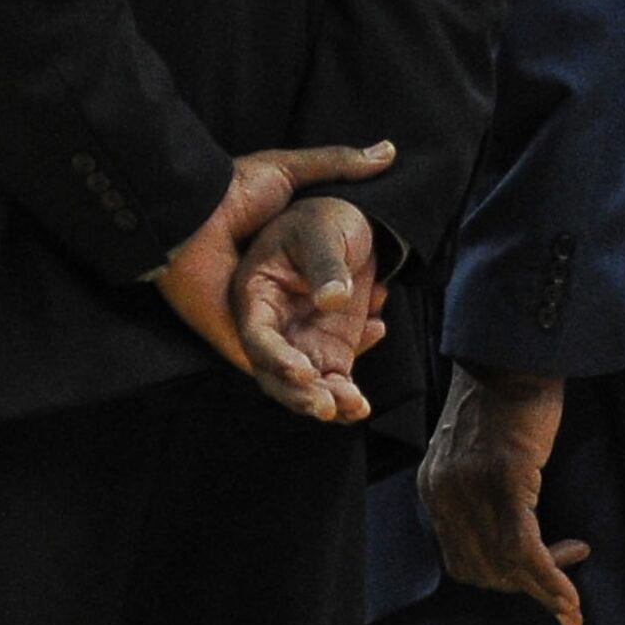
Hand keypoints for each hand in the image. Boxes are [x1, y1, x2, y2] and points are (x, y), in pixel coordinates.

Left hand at [156, 143, 396, 404]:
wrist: (192, 210)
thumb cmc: (233, 189)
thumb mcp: (291, 171)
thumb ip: (337, 165)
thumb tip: (388, 151)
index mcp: (284, 272)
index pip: (328, 308)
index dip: (358, 316)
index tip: (382, 309)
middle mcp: (270, 303)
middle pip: (315, 345)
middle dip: (347, 363)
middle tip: (377, 355)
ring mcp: (252, 325)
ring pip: (294, 370)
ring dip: (326, 389)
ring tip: (356, 399)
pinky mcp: (234, 340)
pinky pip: (268, 374)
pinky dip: (296, 388)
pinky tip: (326, 390)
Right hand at [208, 196, 390, 422]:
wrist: (348, 223)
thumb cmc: (324, 218)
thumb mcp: (323, 231)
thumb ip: (326, 265)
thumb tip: (332, 300)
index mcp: (255, 294)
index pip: (257, 335)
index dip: (275, 357)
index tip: (303, 370)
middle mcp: (272, 325)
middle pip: (274, 371)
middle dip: (299, 394)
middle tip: (326, 406)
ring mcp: (300, 340)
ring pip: (305, 384)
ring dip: (328, 400)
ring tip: (356, 406)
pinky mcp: (327, 349)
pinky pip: (334, 381)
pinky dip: (349, 391)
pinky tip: (368, 379)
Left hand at [418, 366, 586, 624]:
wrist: (514, 356)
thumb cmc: (508, 401)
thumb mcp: (480, 452)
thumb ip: (479, 490)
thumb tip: (511, 532)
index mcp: (435, 490)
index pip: (460, 559)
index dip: (500, 579)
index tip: (537, 577)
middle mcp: (444, 494)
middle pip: (478, 570)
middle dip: (522, 588)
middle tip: (561, 586)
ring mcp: (471, 487)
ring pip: (502, 565)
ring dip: (539, 588)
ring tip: (569, 590)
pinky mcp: (504, 478)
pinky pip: (522, 546)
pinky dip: (546, 577)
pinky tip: (568, 595)